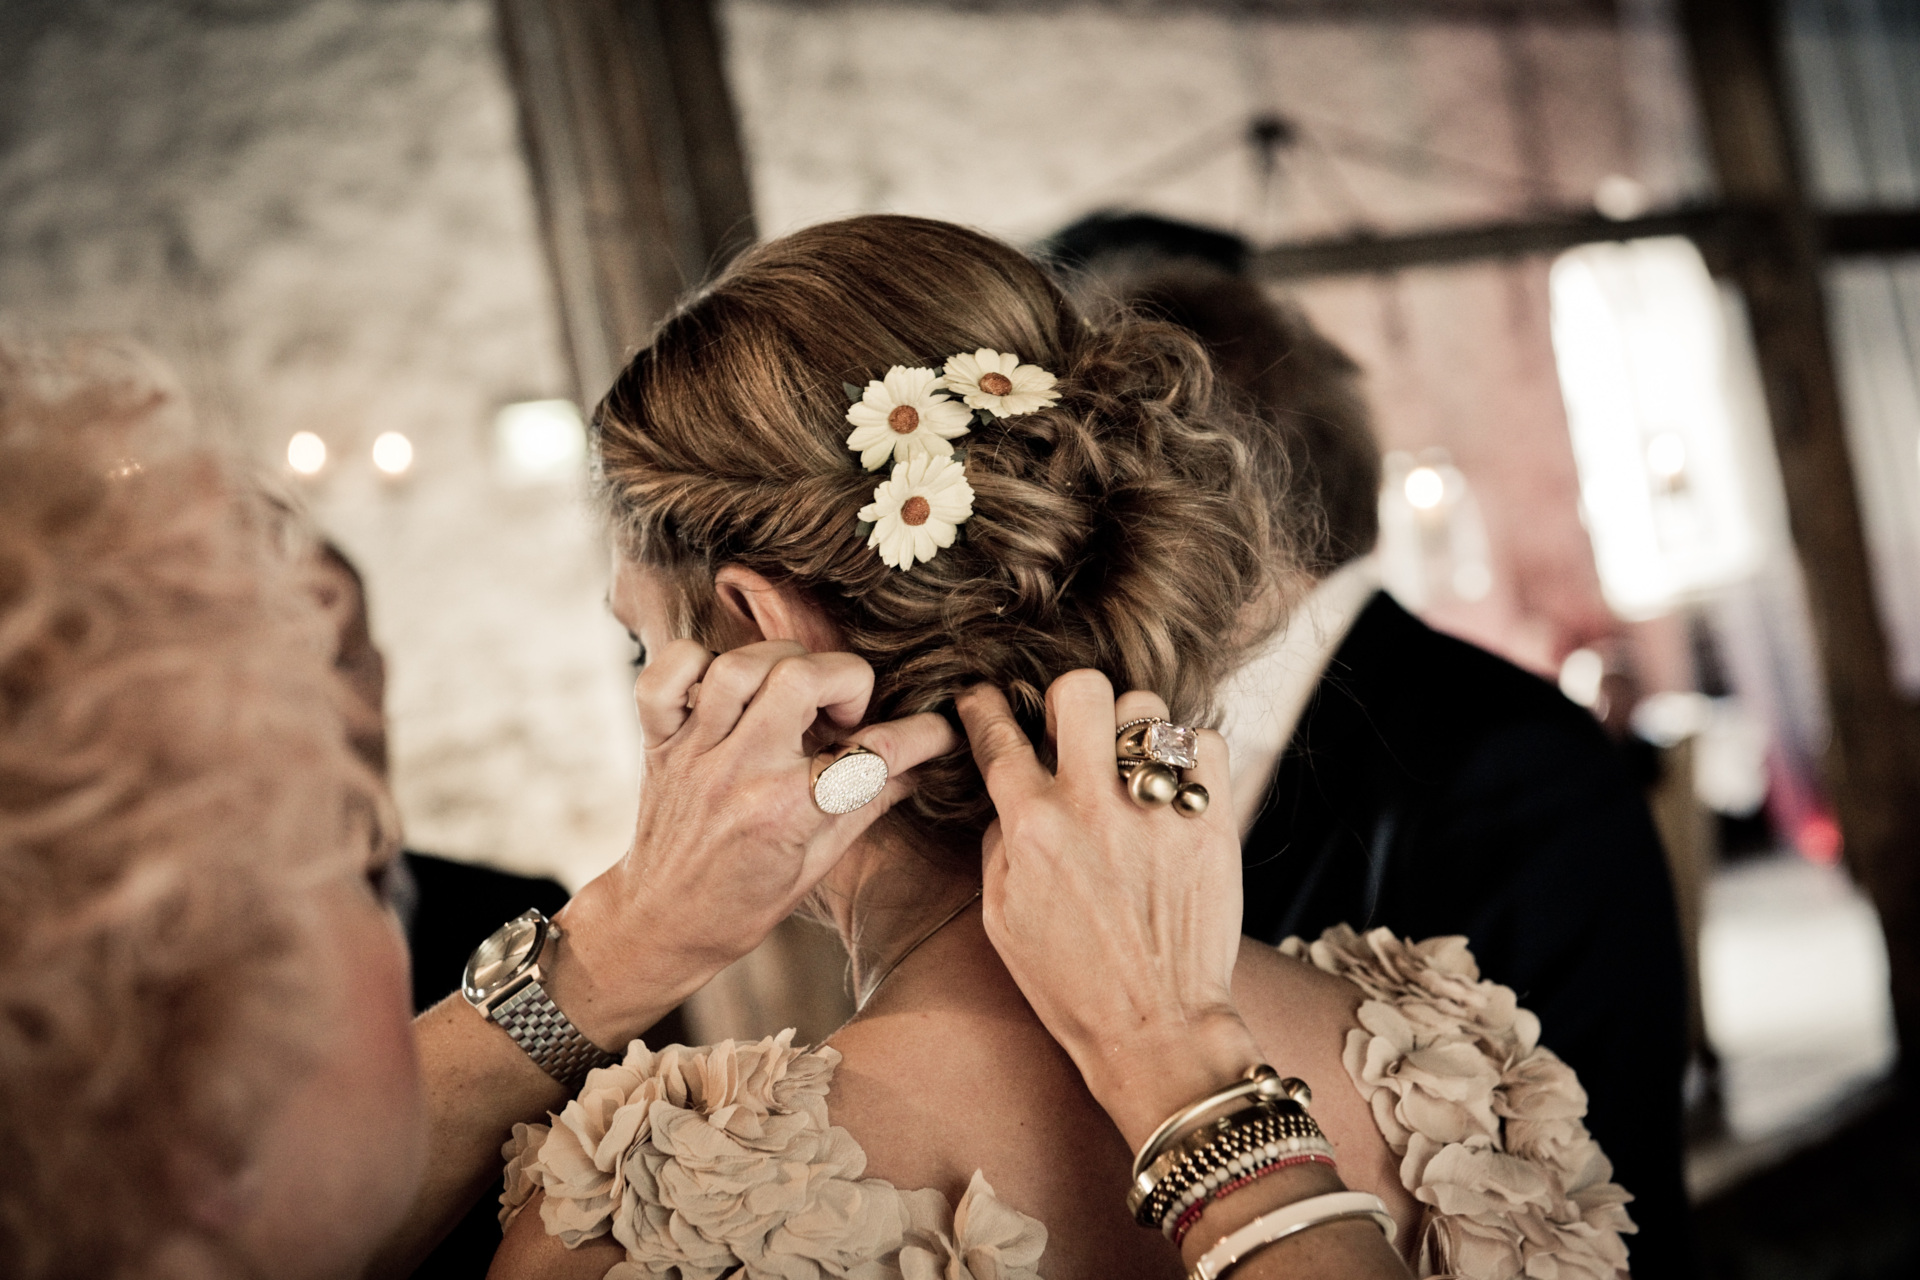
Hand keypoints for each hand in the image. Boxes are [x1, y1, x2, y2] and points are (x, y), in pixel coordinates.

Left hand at [551, 639, 954, 1045]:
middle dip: (844, 678)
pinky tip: (723, 687)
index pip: (872, 751)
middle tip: (843, 716)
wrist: (661, 924)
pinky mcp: (659, 740)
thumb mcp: (820, 863)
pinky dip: (694, 662)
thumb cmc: (744, 902)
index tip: (937, 732)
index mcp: (786, 812)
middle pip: (801, 675)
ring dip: (781, 665)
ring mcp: (695, 752)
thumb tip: (924, 764)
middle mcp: (739, 772)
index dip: (922, 735)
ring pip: (740, 663)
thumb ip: (871, 802)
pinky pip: (666, 674)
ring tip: (791, 697)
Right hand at [957, 671, 1263, 1148]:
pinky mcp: (1211, 826)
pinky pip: (1206, 746)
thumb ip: (1000, 842)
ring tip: (1129, 768)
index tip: (985, 699)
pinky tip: (1173, 791)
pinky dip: (1189, 759)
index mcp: (1032, 828)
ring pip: (1147, 709)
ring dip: (1132, 731)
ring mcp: (1157, 813)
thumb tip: (1011, 791)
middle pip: (1080, 689)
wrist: (1156, 1029)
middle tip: (1072, 734)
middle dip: (1069, 701)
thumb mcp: (1002, 917)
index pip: (998, 737)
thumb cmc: (1071, 984)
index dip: (983, 707)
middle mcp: (1093, 808)